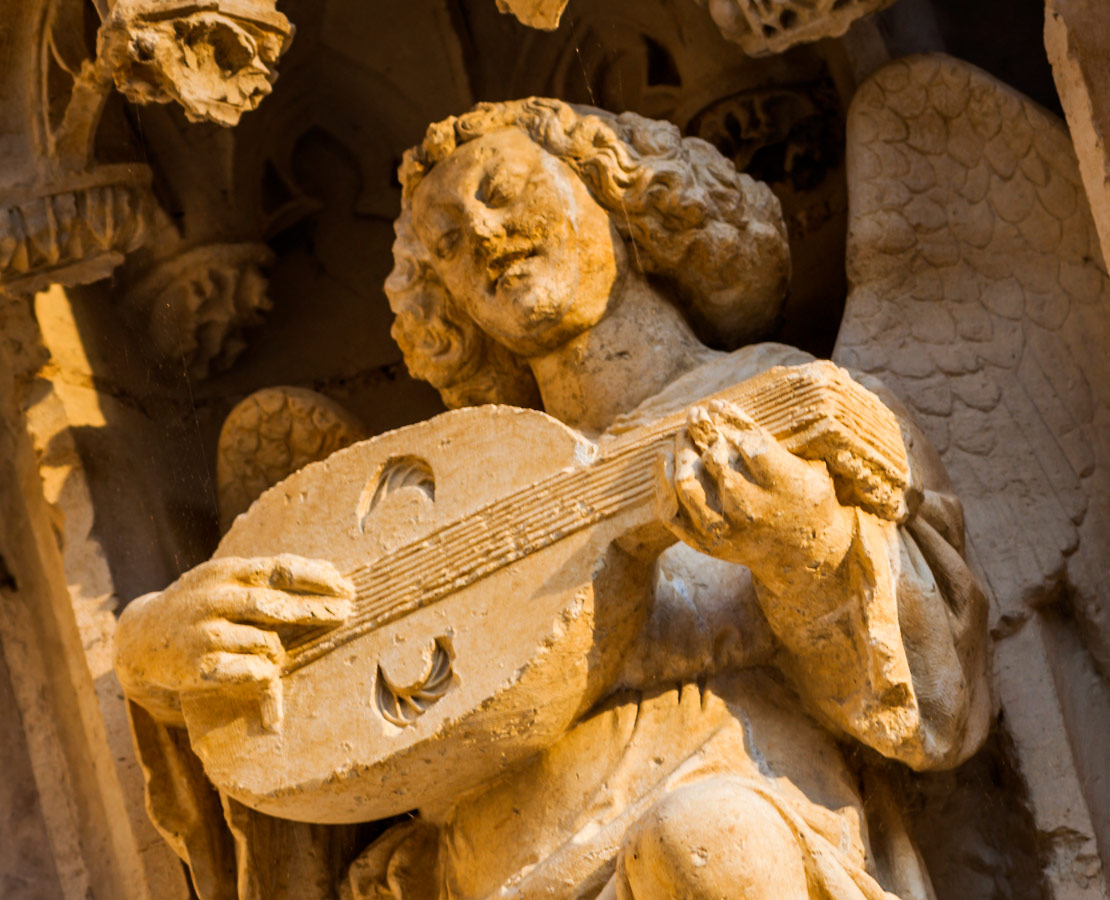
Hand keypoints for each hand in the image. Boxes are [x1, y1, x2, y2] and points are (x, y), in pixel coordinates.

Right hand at [114, 555, 351, 725]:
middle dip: (316, 610)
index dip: (317, 578)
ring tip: (281, 651)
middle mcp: (215, 599)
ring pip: (265, 641)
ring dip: (281, 647)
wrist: (141, 637)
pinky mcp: (198, 667)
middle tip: (347, 614)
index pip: (281, 569)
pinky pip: (248, 671)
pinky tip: (267, 673)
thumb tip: (330, 569)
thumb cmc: (202, 603)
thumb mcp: (230, 578)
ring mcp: (205, 633)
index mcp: (228, 572)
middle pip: (276, 605)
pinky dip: (264, 671)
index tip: (347, 588)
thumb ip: (272, 574)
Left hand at [661, 400, 854, 579]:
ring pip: (686, 482)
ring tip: (683, 433)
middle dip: (701, 430)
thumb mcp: (807, 467)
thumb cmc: (804, 498)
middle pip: (714, 460)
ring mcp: (722, 527)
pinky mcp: (702, 541)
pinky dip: (663, 479)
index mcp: (782, 486)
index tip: (716, 405)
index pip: (747, 444)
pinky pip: (669, 509)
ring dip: (681, 450)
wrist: (800, 556)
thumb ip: (766, 439)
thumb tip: (718, 407)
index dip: (728, 421)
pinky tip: (666, 457)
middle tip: (696, 413)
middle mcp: (750, 509)